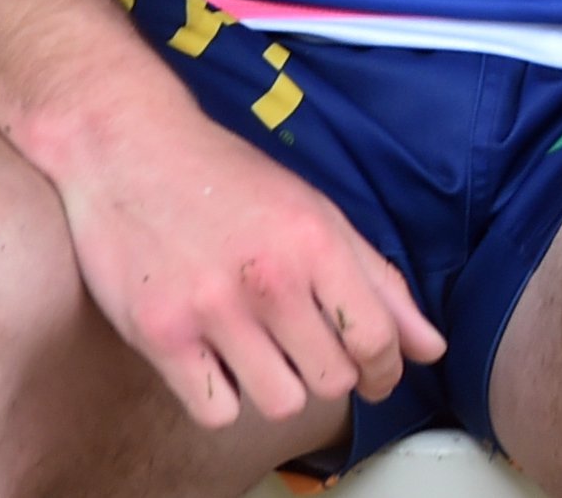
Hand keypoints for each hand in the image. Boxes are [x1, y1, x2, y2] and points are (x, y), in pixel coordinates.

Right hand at [33, 85, 443, 428]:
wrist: (129, 150)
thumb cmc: (229, 182)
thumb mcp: (316, 214)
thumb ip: (378, 282)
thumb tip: (432, 348)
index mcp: (317, 243)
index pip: (376, 338)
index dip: (387, 370)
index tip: (380, 377)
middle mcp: (270, 280)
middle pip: (333, 380)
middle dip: (333, 375)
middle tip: (314, 355)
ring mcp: (211, 311)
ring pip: (280, 403)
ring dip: (281, 390)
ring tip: (265, 358)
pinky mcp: (159, 335)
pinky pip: (216, 412)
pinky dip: (225, 401)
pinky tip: (220, 366)